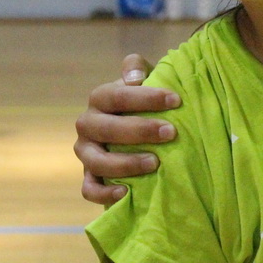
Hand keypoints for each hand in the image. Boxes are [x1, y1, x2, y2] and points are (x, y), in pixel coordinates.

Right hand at [74, 54, 178, 204]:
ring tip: (155, 163)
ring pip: (96, 161)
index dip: (146, 97)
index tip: (176, 100)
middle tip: (171, 133)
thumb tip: (135, 79)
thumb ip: (138, 69)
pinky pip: (88, 189)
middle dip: (140, 130)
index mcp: (100, 98)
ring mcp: (86, 152)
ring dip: (125, 163)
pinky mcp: (89, 176)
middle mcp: (88, 124)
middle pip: (106, 128)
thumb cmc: (144, 100)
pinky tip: (126, 193)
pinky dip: (104, 193)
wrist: (135, 125)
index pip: (117, 95)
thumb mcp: (144, 78)